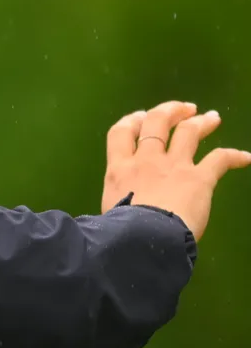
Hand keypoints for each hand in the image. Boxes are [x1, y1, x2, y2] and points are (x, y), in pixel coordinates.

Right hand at [103, 100, 250, 239]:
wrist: (145, 238)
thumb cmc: (121, 230)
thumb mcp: (110, 206)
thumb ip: (120, 194)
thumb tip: (125, 200)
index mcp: (120, 168)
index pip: (121, 132)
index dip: (131, 120)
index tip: (140, 116)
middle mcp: (146, 160)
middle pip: (157, 122)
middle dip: (171, 111)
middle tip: (184, 109)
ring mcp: (174, 166)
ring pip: (188, 132)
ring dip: (202, 122)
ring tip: (212, 118)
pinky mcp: (199, 178)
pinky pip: (220, 160)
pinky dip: (235, 156)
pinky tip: (246, 158)